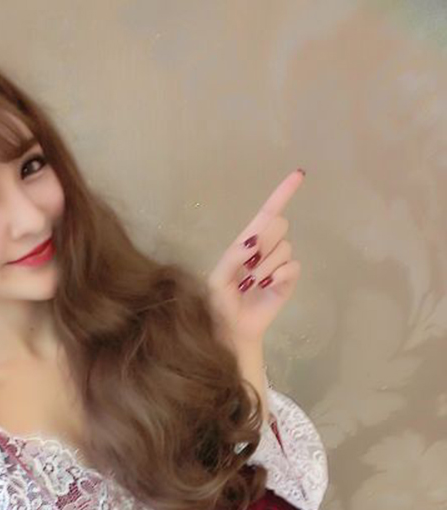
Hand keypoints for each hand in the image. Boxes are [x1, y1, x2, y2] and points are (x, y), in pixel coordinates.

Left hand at [207, 168, 304, 348]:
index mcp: (247, 243)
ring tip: (252, 283)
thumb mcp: (216, 278)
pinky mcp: (288, 281)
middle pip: (279, 224)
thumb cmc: (220, 303)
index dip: (283, 193)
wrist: (231, 329)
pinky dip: (279, 274)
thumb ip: (231, 257)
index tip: (299, 174)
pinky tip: (267, 285)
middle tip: (249, 264)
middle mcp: (266, 248)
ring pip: (284, 247)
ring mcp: (279, 264)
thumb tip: (253, 242)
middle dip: (264, 241)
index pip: (268, 212)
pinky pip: (292, 266)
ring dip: (266, 265)